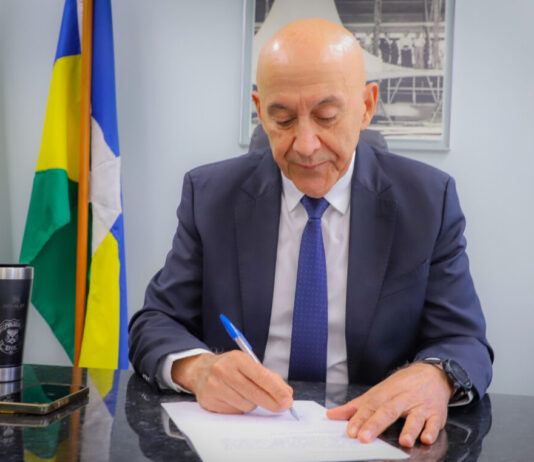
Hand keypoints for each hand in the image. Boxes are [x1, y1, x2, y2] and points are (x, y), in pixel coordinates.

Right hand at [171, 351, 293, 413]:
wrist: (200, 370)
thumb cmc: (231, 367)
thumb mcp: (248, 364)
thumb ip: (269, 377)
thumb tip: (286, 393)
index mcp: (237, 358)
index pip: (261, 376)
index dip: (276, 390)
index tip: (288, 399)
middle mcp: (223, 371)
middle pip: (254, 393)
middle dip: (271, 402)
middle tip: (283, 407)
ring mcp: (214, 386)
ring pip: (246, 404)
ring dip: (253, 403)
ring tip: (247, 395)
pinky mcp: (209, 401)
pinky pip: (235, 411)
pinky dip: (240, 408)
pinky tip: (235, 399)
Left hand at [326, 362, 452, 447]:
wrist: (432, 373)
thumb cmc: (401, 385)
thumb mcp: (379, 391)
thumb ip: (356, 406)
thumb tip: (332, 415)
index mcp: (386, 392)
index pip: (371, 405)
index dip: (360, 418)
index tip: (351, 431)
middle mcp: (403, 398)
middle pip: (389, 411)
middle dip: (376, 424)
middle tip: (364, 438)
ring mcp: (421, 405)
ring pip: (415, 417)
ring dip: (409, 429)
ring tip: (404, 441)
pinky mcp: (436, 413)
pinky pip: (435, 422)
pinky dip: (432, 430)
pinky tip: (426, 438)